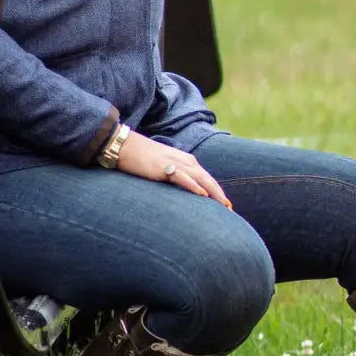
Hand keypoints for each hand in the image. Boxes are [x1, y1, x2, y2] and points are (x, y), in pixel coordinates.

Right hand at [116, 130, 232, 207]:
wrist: (126, 146)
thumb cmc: (143, 157)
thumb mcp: (164, 166)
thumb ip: (176, 175)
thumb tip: (182, 190)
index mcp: (186, 160)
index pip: (206, 178)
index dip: (217, 191)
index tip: (226, 205)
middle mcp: (185, 161)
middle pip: (208, 179)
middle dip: (220, 194)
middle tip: (230, 209)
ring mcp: (176, 163)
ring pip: (201, 179)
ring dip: (214, 192)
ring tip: (223, 205)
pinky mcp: (164, 168)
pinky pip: (183, 178)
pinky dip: (194, 186)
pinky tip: (203, 195)